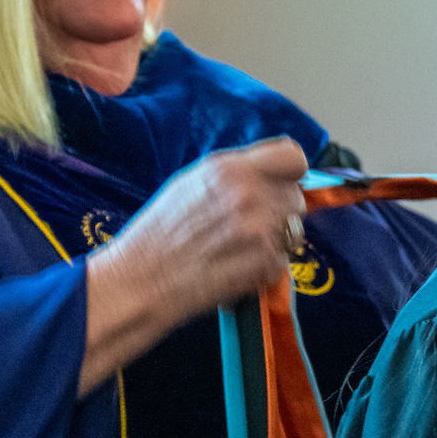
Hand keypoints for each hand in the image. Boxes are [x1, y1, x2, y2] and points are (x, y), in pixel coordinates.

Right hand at [79, 135, 306, 393]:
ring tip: (242, 247)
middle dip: (280, 211)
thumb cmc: (159, 233)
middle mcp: (248, 195)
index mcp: (229, 169)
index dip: (290, 172)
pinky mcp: (263, 264)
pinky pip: (283, 260)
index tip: (282, 183)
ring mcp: (259, 230)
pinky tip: (238, 266)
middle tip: (251, 224)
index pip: (293, 157)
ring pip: (295, 231)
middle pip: (296, 197)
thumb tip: (271, 173)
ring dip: (277, 240)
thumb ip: (236, 174)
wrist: (141, 280)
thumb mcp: (190, 182)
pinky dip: (267, 266)